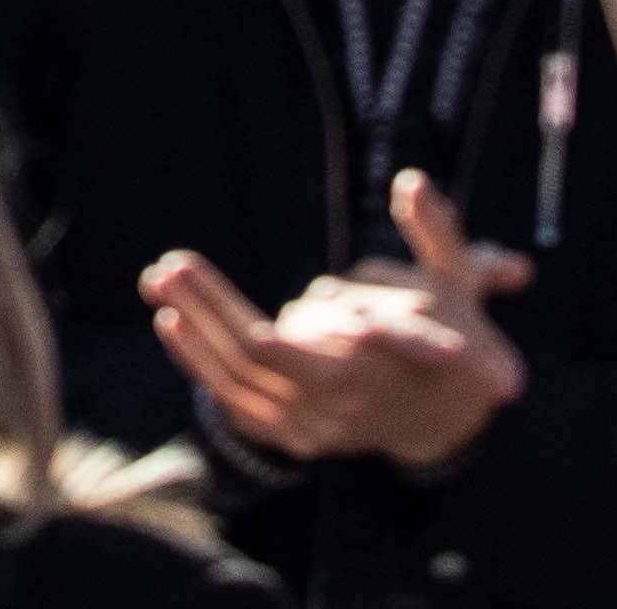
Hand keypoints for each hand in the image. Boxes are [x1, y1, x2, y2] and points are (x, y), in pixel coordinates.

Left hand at [143, 177, 529, 475]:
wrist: (440, 412)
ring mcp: (318, 424)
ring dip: (193, 332)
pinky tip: (171, 323)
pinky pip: (235, 404)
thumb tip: (413, 181)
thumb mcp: (458, 279)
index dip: (300, 341)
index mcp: (388, 362)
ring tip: (158, 279)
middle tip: (172, 265)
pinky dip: (199, 367)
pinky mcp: (294, 435)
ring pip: (239, 381)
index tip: (258, 329)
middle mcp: (348, 400)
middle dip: (213, 311)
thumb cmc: (449, 329)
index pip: (340, 353)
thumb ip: (436, 231)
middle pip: (263, 358)